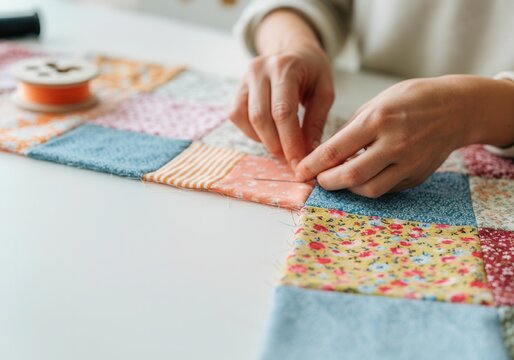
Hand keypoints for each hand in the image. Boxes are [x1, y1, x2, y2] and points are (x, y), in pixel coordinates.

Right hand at [229, 10, 334, 168]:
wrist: (292, 48)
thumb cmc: (312, 71)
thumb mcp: (324, 91)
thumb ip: (315, 122)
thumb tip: (309, 154)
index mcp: (286, 66)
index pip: (283, 111)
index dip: (289, 141)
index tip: (298, 163)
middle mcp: (260, 69)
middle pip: (261, 117)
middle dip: (275, 144)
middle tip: (290, 159)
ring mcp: (244, 77)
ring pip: (245, 117)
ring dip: (262, 139)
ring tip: (281, 146)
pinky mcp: (237, 88)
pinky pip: (236, 115)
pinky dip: (250, 132)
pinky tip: (267, 134)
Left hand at [295, 75, 513, 197]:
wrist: (458, 108)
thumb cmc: (413, 99)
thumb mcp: (377, 102)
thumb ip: (352, 128)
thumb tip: (328, 152)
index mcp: (378, 119)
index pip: (335, 150)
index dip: (312, 165)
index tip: (300, 171)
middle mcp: (394, 144)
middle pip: (350, 177)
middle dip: (327, 182)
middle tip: (318, 180)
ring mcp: (408, 163)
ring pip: (368, 190)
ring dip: (347, 188)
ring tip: (339, 179)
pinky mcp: (417, 176)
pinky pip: (386, 189)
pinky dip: (369, 186)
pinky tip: (363, 177)